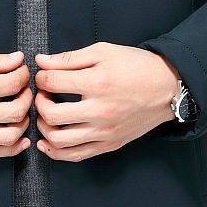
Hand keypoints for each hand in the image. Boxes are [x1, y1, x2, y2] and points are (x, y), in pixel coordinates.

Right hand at [0, 48, 32, 157]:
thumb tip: (19, 60)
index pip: (12, 85)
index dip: (23, 76)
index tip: (21, 71)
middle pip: (15, 112)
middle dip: (26, 98)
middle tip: (23, 89)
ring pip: (9, 137)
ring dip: (22, 123)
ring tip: (20, 110)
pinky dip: (11, 149)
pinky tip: (20, 139)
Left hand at [33, 41, 179, 161]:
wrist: (167, 87)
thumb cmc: (136, 65)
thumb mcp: (103, 51)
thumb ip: (69, 58)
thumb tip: (41, 62)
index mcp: (97, 83)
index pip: (52, 83)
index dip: (41, 77)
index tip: (44, 75)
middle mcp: (100, 110)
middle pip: (51, 114)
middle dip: (38, 102)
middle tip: (43, 94)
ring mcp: (105, 131)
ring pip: (59, 140)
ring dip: (43, 127)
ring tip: (46, 115)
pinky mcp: (110, 144)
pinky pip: (76, 155)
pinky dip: (55, 152)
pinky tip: (46, 142)